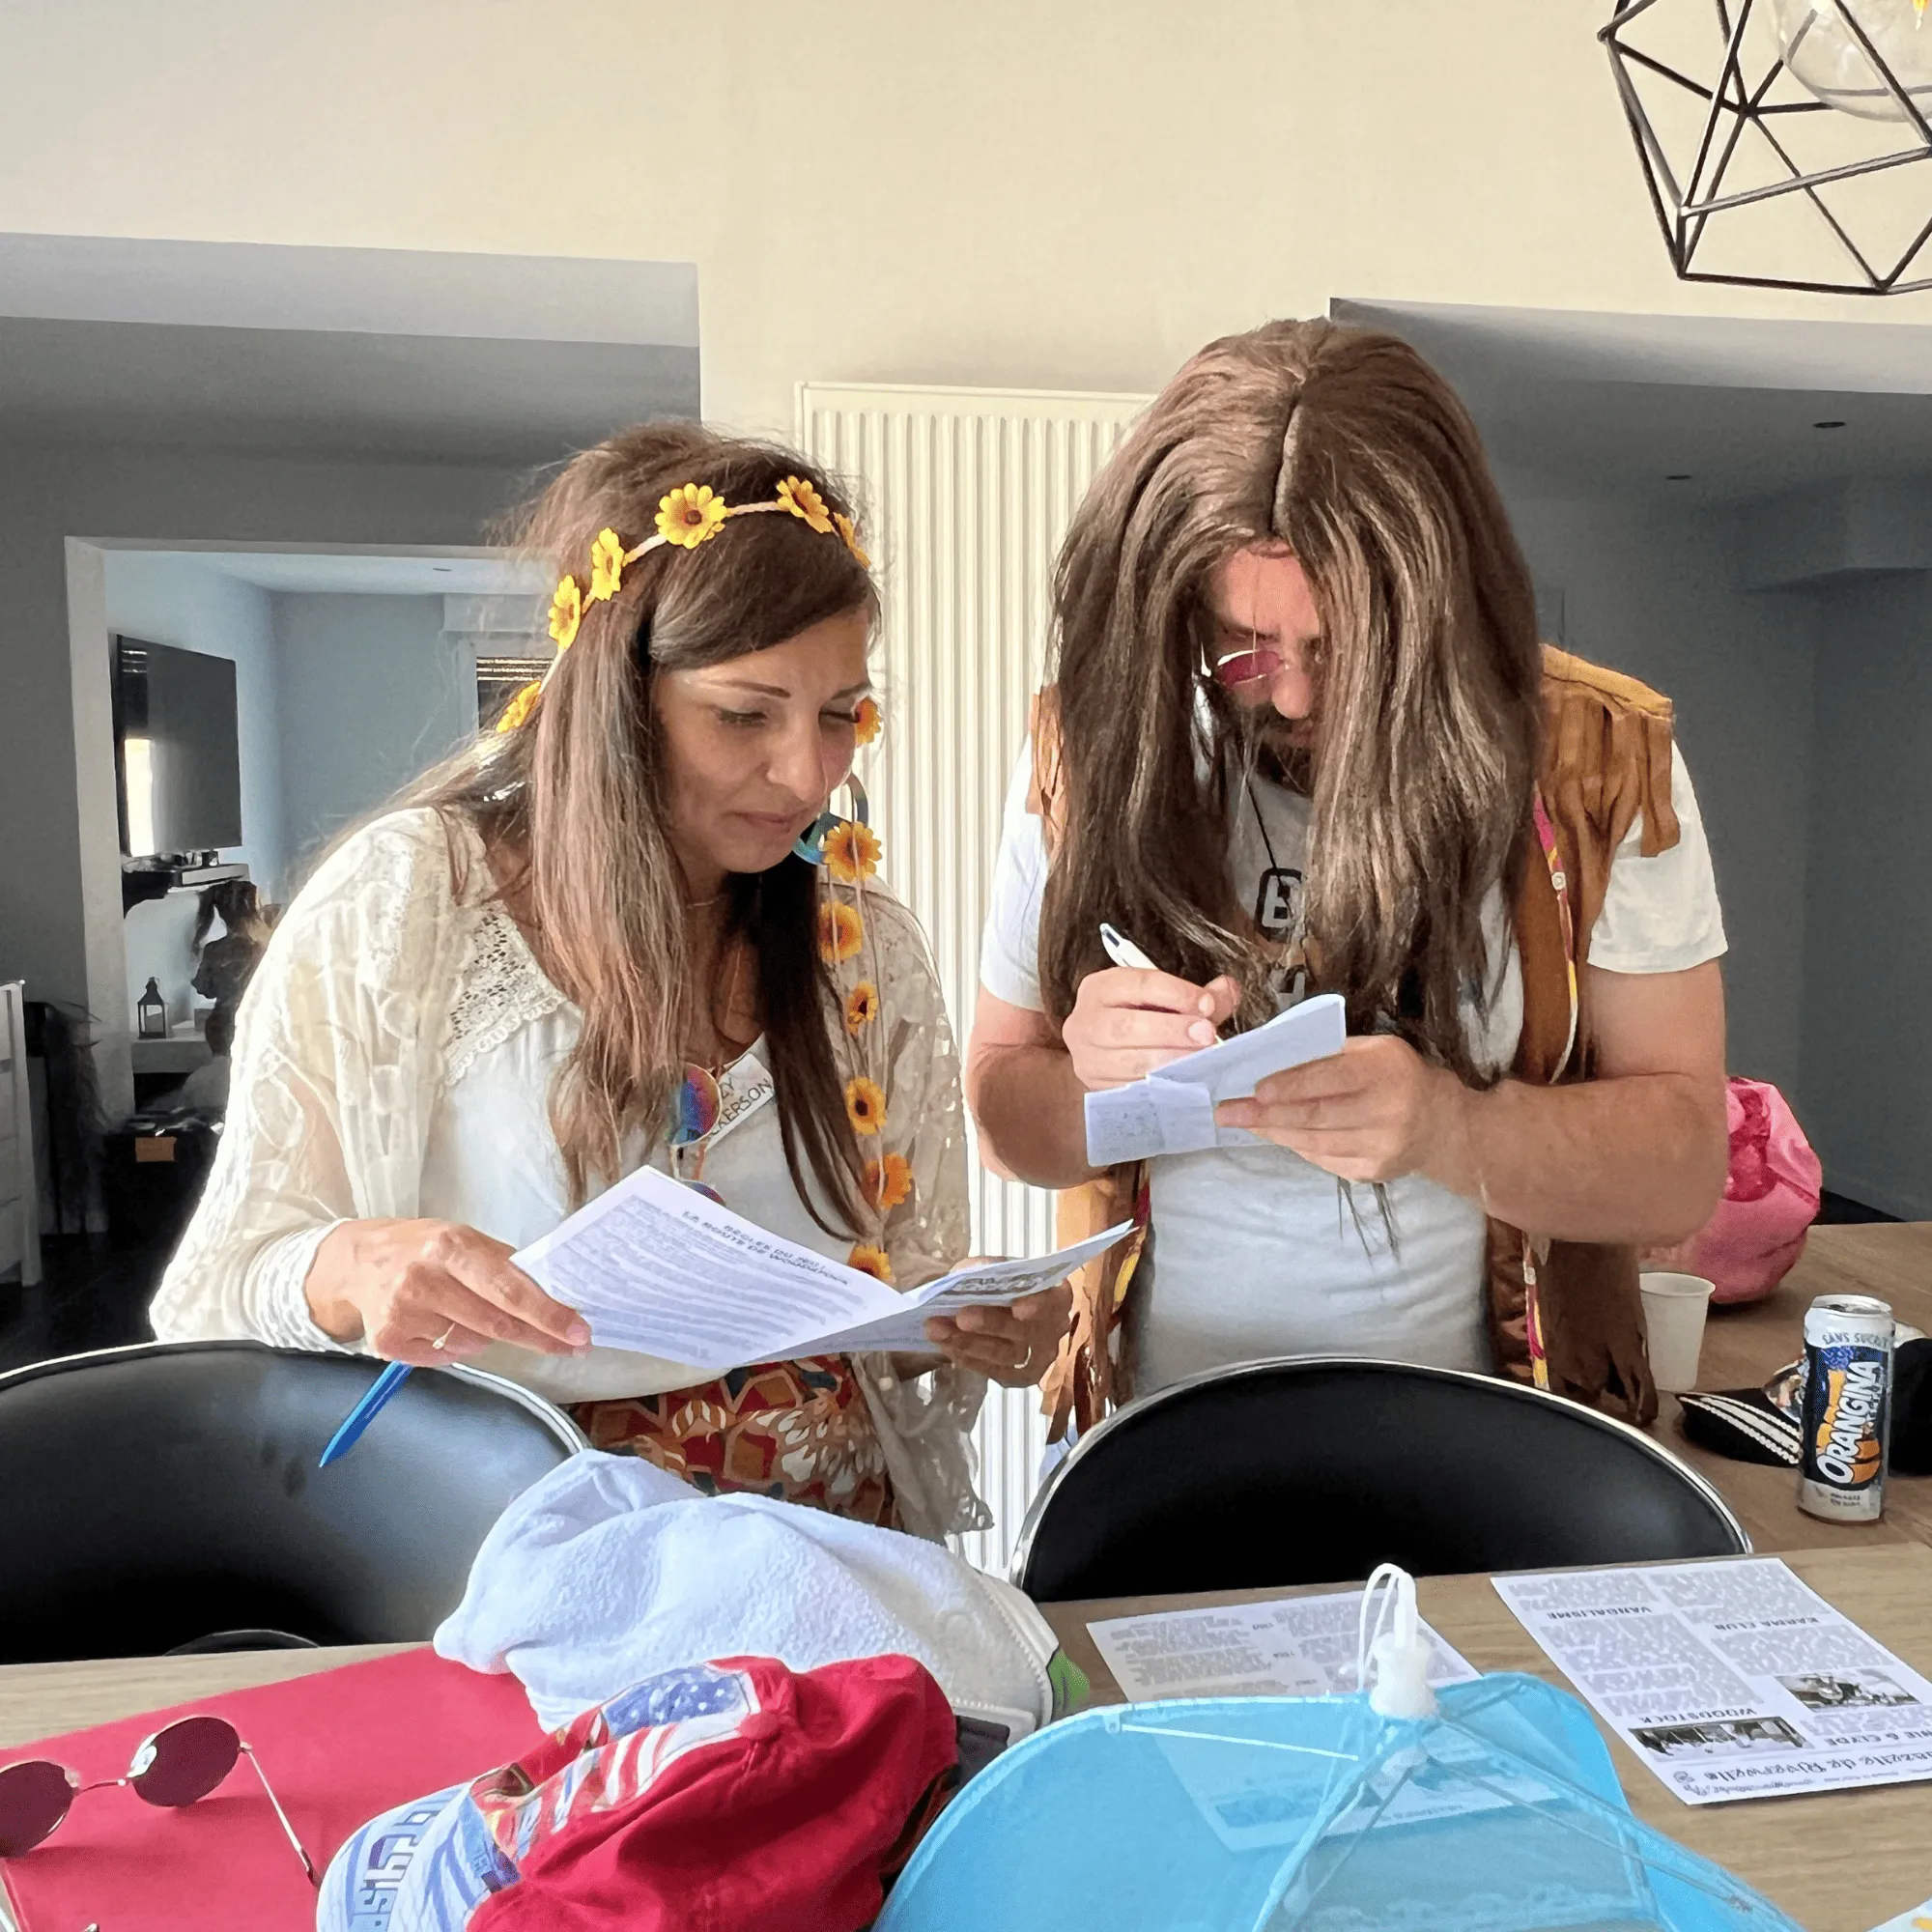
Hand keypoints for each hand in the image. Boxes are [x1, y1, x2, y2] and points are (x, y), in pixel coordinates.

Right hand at [305, 1218, 591, 1363]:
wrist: (355, 1261)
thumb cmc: (420, 1249)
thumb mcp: (461, 1240)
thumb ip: (503, 1265)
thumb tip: (555, 1295)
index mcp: (451, 1245)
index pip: (510, 1287)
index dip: (548, 1313)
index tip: (579, 1332)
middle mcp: (424, 1277)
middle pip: (497, 1322)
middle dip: (539, 1336)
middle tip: (569, 1345)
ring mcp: (403, 1311)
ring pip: (473, 1343)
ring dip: (486, 1336)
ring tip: (468, 1312)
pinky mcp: (387, 1341)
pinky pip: (444, 1357)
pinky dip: (453, 1346)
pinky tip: (438, 1324)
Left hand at [924, 1282, 1073, 1387]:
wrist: (986, 1308)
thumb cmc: (997, 1285)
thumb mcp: (992, 1269)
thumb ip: (985, 1268)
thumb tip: (972, 1271)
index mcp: (1056, 1294)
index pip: (1055, 1300)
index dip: (1039, 1305)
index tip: (1018, 1308)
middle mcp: (1054, 1327)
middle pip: (1025, 1330)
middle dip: (991, 1324)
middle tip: (961, 1317)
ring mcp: (1039, 1356)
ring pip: (1007, 1355)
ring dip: (970, 1343)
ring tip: (938, 1330)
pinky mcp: (1020, 1376)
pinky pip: (996, 1372)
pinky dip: (969, 1358)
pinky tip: (947, 1345)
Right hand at [1061, 967, 1241, 1090]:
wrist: (1102, 1052)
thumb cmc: (1138, 1019)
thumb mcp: (1162, 999)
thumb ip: (1198, 996)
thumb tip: (1227, 990)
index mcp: (1102, 988)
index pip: (1139, 984)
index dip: (1176, 993)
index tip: (1208, 1004)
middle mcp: (1086, 1021)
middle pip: (1126, 1025)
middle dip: (1171, 1030)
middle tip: (1207, 1035)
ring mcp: (1087, 1058)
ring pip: (1127, 1061)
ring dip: (1169, 1062)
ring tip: (1200, 1060)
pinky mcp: (1097, 1087)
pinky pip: (1130, 1088)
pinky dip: (1160, 1086)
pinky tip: (1184, 1081)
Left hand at [1215, 1034, 1466, 1183]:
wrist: (1441, 1124)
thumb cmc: (1397, 1075)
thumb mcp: (1373, 1051)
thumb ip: (1330, 1055)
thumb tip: (1274, 1061)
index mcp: (1384, 1073)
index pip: (1330, 1080)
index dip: (1290, 1086)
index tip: (1254, 1090)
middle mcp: (1385, 1113)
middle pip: (1315, 1116)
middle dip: (1264, 1115)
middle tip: (1226, 1112)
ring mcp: (1379, 1148)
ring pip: (1314, 1141)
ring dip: (1273, 1131)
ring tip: (1242, 1122)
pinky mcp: (1370, 1173)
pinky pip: (1323, 1158)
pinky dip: (1295, 1144)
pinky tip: (1275, 1134)